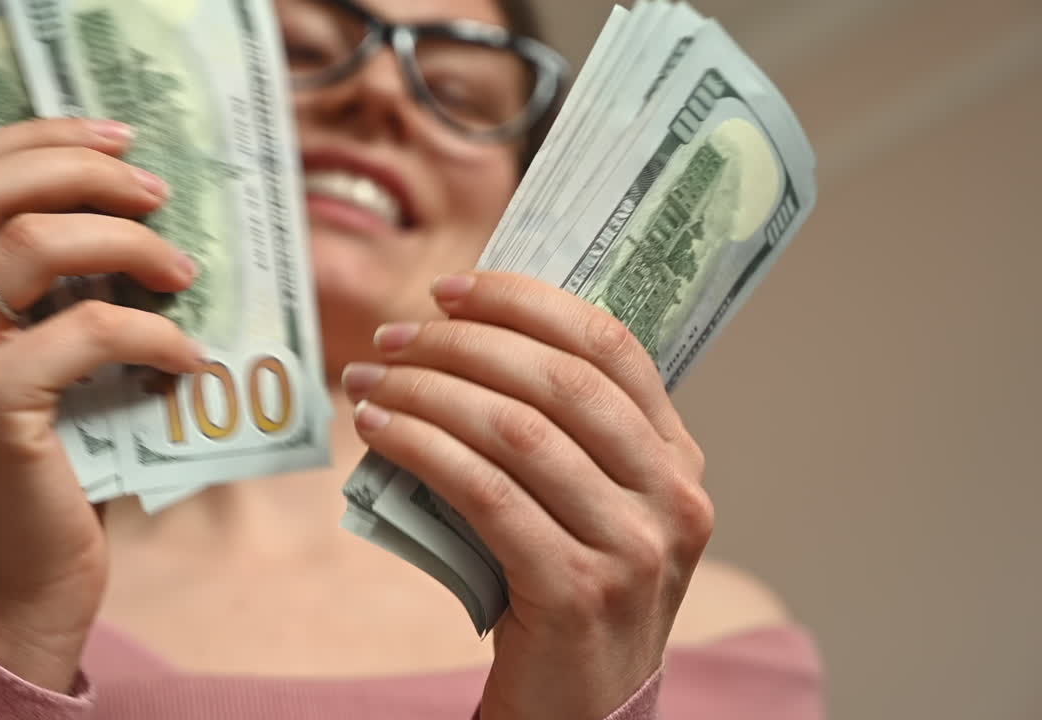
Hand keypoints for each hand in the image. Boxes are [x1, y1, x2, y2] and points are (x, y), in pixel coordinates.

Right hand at [0, 118, 201, 691]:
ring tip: (183, 268)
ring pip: (31, 246)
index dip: (37, 140)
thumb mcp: (27, 376)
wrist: (17, 595)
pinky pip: (88, 331)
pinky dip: (153, 331)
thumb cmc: (41, 483)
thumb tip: (136, 223)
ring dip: (126, 241)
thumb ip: (47, 302)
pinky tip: (188, 355)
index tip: (115, 139)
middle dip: (81, 168)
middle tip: (157, 189)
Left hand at [343, 272, 712, 719]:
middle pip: (558, 380)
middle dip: (462, 345)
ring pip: (516, 432)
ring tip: (369, 382)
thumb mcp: (593, 507)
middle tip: (392, 340)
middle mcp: (673, 497)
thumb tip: (461, 343)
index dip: (526, 302)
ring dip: (428, 392)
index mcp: (679, 459)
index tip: (451, 290)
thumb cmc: (569, 596)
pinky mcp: (576, 592)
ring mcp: (632, 548)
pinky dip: (423, 449)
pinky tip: (379, 432)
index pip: (610, 346)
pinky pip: (485, 493)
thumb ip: (562, 434)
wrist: (581, 715)